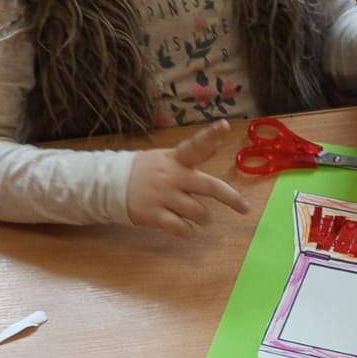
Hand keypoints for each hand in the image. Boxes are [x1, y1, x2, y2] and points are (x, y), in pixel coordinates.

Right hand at [127, 120, 250, 237]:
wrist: (110, 185)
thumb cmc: (146, 172)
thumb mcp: (167, 158)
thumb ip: (191, 154)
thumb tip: (217, 140)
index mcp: (175, 160)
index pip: (195, 145)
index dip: (210, 136)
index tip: (224, 125)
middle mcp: (172, 176)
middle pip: (208, 187)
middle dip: (231, 198)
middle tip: (245, 208)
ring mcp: (163, 196)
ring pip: (198, 212)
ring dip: (204, 218)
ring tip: (200, 217)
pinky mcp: (154, 215)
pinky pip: (181, 228)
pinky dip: (188, 232)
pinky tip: (186, 229)